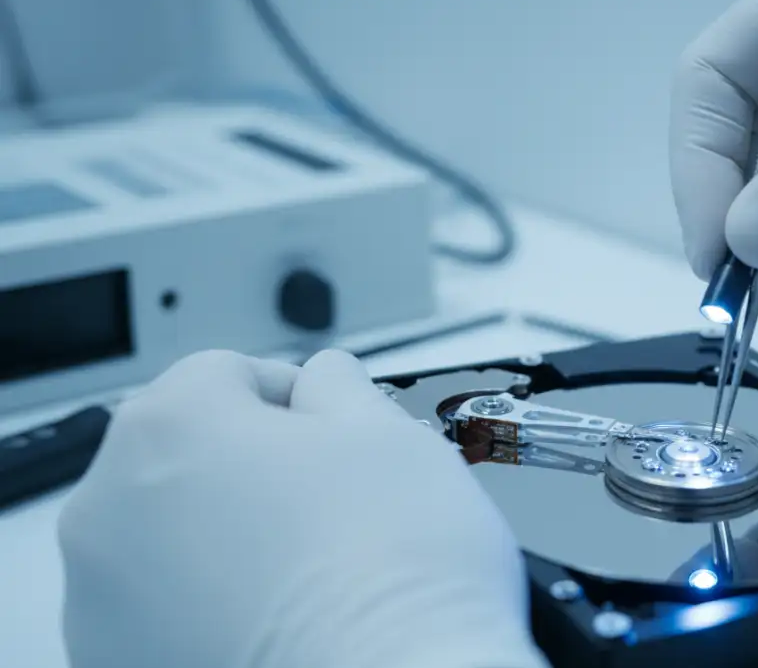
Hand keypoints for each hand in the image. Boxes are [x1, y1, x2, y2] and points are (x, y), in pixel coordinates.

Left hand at [58, 350, 546, 667]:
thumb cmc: (397, 575)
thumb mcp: (387, 432)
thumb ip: (337, 382)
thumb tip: (321, 382)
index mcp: (170, 425)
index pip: (228, 374)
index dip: (297, 399)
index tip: (334, 431)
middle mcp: (109, 507)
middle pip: (187, 449)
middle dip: (255, 463)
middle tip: (331, 500)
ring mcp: (103, 596)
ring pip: (169, 528)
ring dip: (228, 531)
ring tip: (310, 565)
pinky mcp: (118, 659)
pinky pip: (161, 601)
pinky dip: (209, 597)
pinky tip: (279, 611)